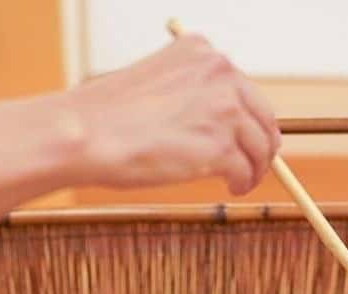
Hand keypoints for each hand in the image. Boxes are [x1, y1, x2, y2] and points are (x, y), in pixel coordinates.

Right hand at [65, 35, 280, 194]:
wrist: (86, 134)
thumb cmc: (107, 116)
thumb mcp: (154, 84)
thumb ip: (188, 94)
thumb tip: (214, 125)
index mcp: (201, 52)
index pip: (243, 88)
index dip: (247, 117)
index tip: (245, 136)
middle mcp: (220, 74)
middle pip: (262, 116)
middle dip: (260, 144)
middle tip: (253, 164)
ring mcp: (224, 110)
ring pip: (260, 146)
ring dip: (255, 167)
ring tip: (242, 181)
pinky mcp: (221, 147)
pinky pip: (247, 170)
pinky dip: (244, 182)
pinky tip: (234, 188)